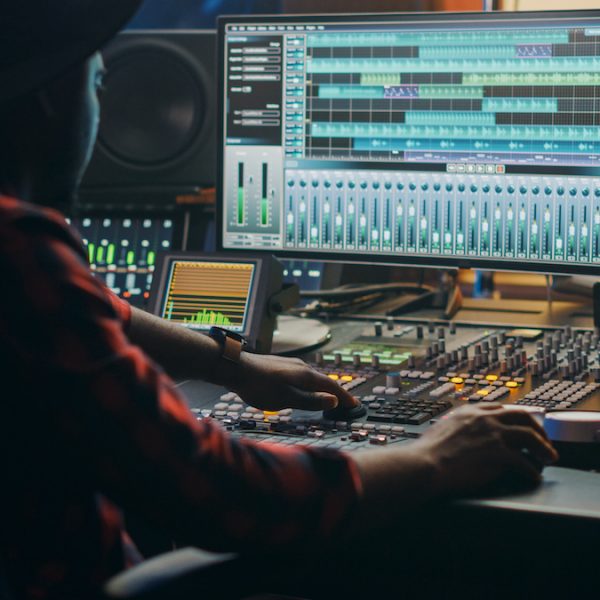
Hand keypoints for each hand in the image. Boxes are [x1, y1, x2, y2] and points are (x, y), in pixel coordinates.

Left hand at [229, 352, 358, 411]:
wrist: (236, 368)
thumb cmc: (260, 386)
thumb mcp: (287, 399)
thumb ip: (310, 401)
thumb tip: (333, 401)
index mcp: (306, 376)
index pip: (332, 387)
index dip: (344, 397)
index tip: (354, 404)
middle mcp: (302, 367)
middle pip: (324, 381)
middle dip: (335, 393)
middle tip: (345, 404)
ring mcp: (291, 364)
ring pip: (313, 378)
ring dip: (323, 388)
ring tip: (328, 397)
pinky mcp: (281, 366)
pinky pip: (303, 376)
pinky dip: (311, 384)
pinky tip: (304, 388)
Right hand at [412, 404, 558, 495]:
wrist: (425, 463)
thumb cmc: (427, 452)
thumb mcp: (442, 428)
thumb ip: (456, 427)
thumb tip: (459, 435)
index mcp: (470, 411)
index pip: (501, 408)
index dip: (515, 417)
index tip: (521, 425)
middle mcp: (485, 419)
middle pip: (522, 416)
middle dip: (537, 428)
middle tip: (543, 440)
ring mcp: (493, 435)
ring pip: (529, 436)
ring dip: (543, 447)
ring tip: (549, 457)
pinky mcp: (499, 454)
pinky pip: (524, 463)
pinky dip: (532, 472)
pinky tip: (533, 477)